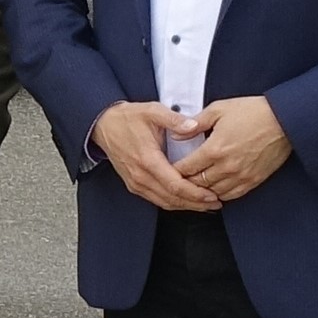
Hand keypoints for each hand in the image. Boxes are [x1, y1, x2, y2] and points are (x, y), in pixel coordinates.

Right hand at [92, 102, 220, 211]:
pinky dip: (173, 202)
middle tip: (215, 203)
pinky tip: (185, 200)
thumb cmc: (126, 118)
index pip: (175, 185)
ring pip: (164, 202)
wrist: (103, 124)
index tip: (212, 195)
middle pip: (172, 198)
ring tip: (205, 204)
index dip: (196, 194)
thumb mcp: (151, 111)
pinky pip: (156, 199)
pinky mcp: (133, 184)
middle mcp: (140, 175)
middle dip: (196, 203)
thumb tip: (194, 125)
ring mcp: (135, 182)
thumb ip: (174, 119)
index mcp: (147, 159)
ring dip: (186, 206)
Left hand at [172, 96, 291, 201]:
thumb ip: (195, 124)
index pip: (186, 168)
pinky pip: (232, 195)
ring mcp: (241, 176)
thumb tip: (176, 135)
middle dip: (185, 182)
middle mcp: (226, 167)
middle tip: (177, 178)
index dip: (174, 170)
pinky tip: (214, 189)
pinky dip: (220, 194)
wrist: (283, 120)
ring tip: (194, 185)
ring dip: (202, 190)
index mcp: (214, 149)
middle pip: (198, 184)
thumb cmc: (251, 112)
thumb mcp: (218, 110)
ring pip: (213, 192)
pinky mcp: (254, 181)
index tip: (168, 168)